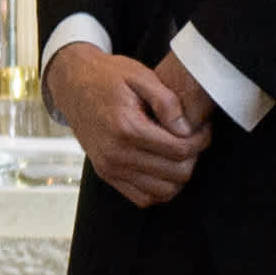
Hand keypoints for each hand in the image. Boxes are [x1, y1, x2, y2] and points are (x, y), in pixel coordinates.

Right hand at [46, 42, 207, 206]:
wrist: (73, 85)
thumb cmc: (107, 77)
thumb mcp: (140, 76)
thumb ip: (167, 101)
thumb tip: (186, 129)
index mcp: (126, 128)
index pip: (180, 150)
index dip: (201, 140)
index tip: (203, 127)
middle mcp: (115, 154)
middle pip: (176, 173)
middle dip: (194, 157)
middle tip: (193, 138)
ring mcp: (109, 168)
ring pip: (163, 191)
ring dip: (179, 175)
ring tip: (179, 152)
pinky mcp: (106, 174)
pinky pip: (143, 199)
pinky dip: (159, 188)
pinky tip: (163, 166)